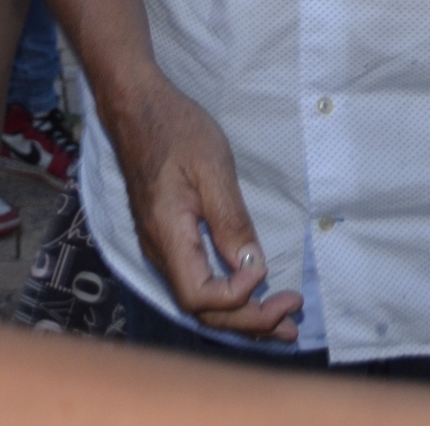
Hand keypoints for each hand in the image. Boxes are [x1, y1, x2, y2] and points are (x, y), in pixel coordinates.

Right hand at [106, 77, 301, 342]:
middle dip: (249, 321)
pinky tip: (251, 294)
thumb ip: (231, 222)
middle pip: (202, 310)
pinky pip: (196, 282)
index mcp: (168, 235)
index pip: (200, 297)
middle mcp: (159, 251)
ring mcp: (160, 247)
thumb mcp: (212, 169)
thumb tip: (253, 266)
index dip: (237, 297)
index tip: (266, 274)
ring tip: (282, 323)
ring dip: (241, 315)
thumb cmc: (176, 130)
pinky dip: (227, 297)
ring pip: (199, 301)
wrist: (136, 107)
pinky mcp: (166, 238)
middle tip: (293, 321)